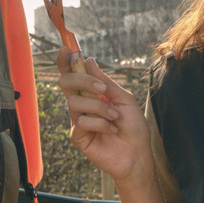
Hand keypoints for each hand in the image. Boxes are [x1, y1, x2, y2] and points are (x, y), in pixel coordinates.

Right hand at [58, 56, 152, 187]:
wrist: (137, 154)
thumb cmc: (133, 127)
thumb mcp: (124, 99)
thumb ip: (105, 81)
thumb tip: (89, 60)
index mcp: (91, 93)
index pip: (73, 74)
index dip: (66, 61)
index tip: (66, 48)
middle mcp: (82, 104)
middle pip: (66, 82)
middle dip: (82, 80)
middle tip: (100, 88)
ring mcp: (78, 120)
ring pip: (75, 102)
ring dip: (99, 107)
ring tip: (114, 117)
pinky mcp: (78, 136)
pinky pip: (82, 121)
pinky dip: (100, 124)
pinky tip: (111, 131)